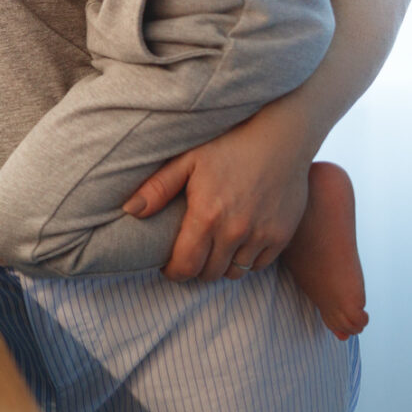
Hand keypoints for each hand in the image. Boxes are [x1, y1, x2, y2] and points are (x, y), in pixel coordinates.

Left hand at [122, 105, 311, 281]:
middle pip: (209, 274)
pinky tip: (237, 243)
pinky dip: (246, 260)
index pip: (186, 266)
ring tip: (212, 249)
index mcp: (207, 215)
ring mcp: (261, 236)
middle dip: (195, 269)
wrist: (280, 137)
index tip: (168, 266)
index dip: (173, 272)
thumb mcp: (187, 159)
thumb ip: (157, 187)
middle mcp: (235, 232)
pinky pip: (259, 265)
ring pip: (235, 273)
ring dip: (221, 266)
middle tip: (189, 255)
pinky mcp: (282, 236)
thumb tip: (129, 210)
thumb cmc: (229, 144)